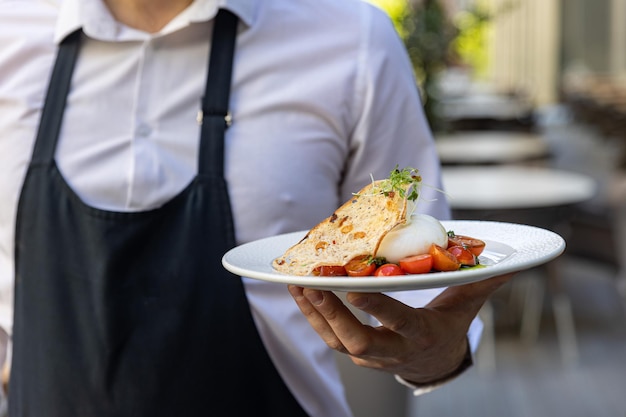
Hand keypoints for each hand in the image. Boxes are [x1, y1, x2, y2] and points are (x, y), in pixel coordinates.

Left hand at [288, 273, 512, 383]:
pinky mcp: (356, 352)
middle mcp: (393, 350)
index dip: (376, 309)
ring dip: (313, 313)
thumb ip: (481, 284)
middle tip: (311, 286)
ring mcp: (371, 355)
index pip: (398, 322)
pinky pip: (330, 337)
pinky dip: (313, 316)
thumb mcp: (466, 307)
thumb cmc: (448, 327)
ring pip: (336, 341)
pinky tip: (299, 292)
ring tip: (295, 284)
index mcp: (421, 335)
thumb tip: (508, 263)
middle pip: (357, 340)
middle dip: (332, 314)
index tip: (353, 289)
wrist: (433, 363)